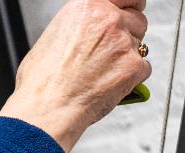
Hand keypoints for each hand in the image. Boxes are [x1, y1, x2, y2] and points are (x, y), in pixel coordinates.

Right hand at [0, 0, 150, 151]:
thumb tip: (84, 34)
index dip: (131, 6)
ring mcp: (123, 42)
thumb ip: (77, 28)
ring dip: (129, 58)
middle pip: (137, 20)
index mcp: (86, 7)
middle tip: (113, 54)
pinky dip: (131, 79)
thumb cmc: (41, 83)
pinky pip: (143, 68)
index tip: (132, 12)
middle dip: (129, 35)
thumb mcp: (52, 38)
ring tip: (104, 74)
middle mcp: (107, 20)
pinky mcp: (133, 66)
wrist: (45, 111)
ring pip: (141, 45)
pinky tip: (109, 86)